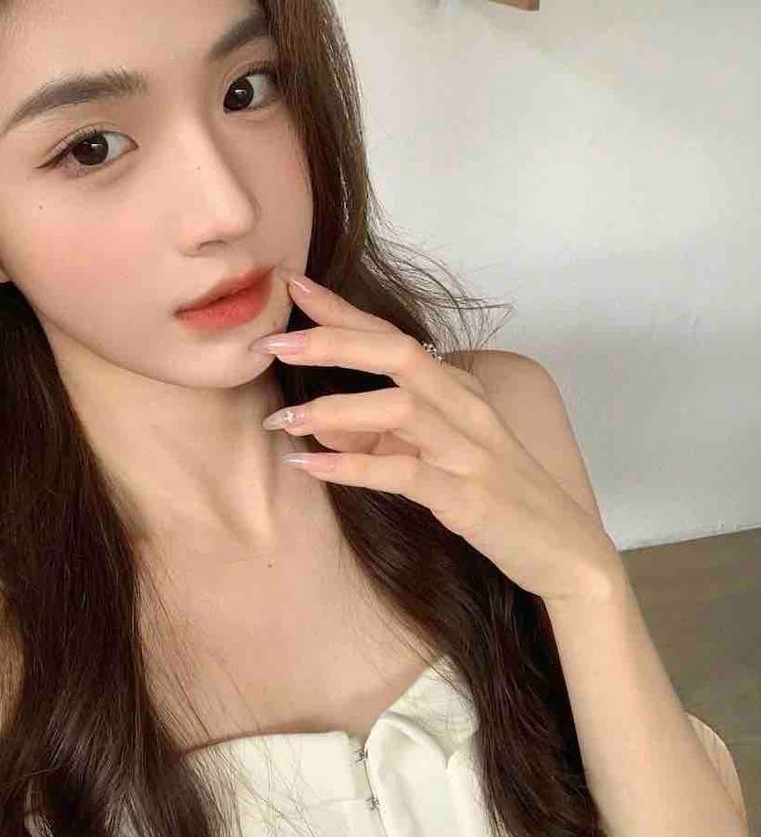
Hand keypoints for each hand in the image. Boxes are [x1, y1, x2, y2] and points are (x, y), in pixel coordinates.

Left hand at [251, 270, 620, 604]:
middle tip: (273, 343)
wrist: (563, 551)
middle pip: (398, 354)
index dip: (342, 310)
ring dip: (333, 410)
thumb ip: (379, 433)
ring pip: (400, 409)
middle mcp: (467, 409)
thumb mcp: (433, 455)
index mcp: (459, 390)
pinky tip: (309, 466)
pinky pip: (403, 474)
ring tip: (282, 422)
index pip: (394, 336)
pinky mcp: (467, 497)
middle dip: (333, 342)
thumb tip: (316, 420)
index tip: (292, 285)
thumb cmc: (495, 496)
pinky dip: (351, 467)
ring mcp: (470, 451)